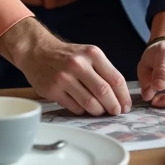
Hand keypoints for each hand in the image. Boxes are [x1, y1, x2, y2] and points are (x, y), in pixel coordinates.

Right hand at [0, 18, 131, 116]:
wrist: (37, 52)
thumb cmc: (66, 56)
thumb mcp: (88, 54)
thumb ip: (104, 71)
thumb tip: (120, 95)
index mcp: (92, 54)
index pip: (115, 79)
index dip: (123, 96)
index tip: (126, 105)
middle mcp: (78, 64)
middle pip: (104, 92)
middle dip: (114, 106)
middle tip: (116, 112)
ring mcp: (64, 78)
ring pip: (90, 103)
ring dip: (98, 111)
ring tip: (100, 111)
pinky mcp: (53, 90)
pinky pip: (75, 108)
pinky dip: (82, 111)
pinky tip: (83, 107)